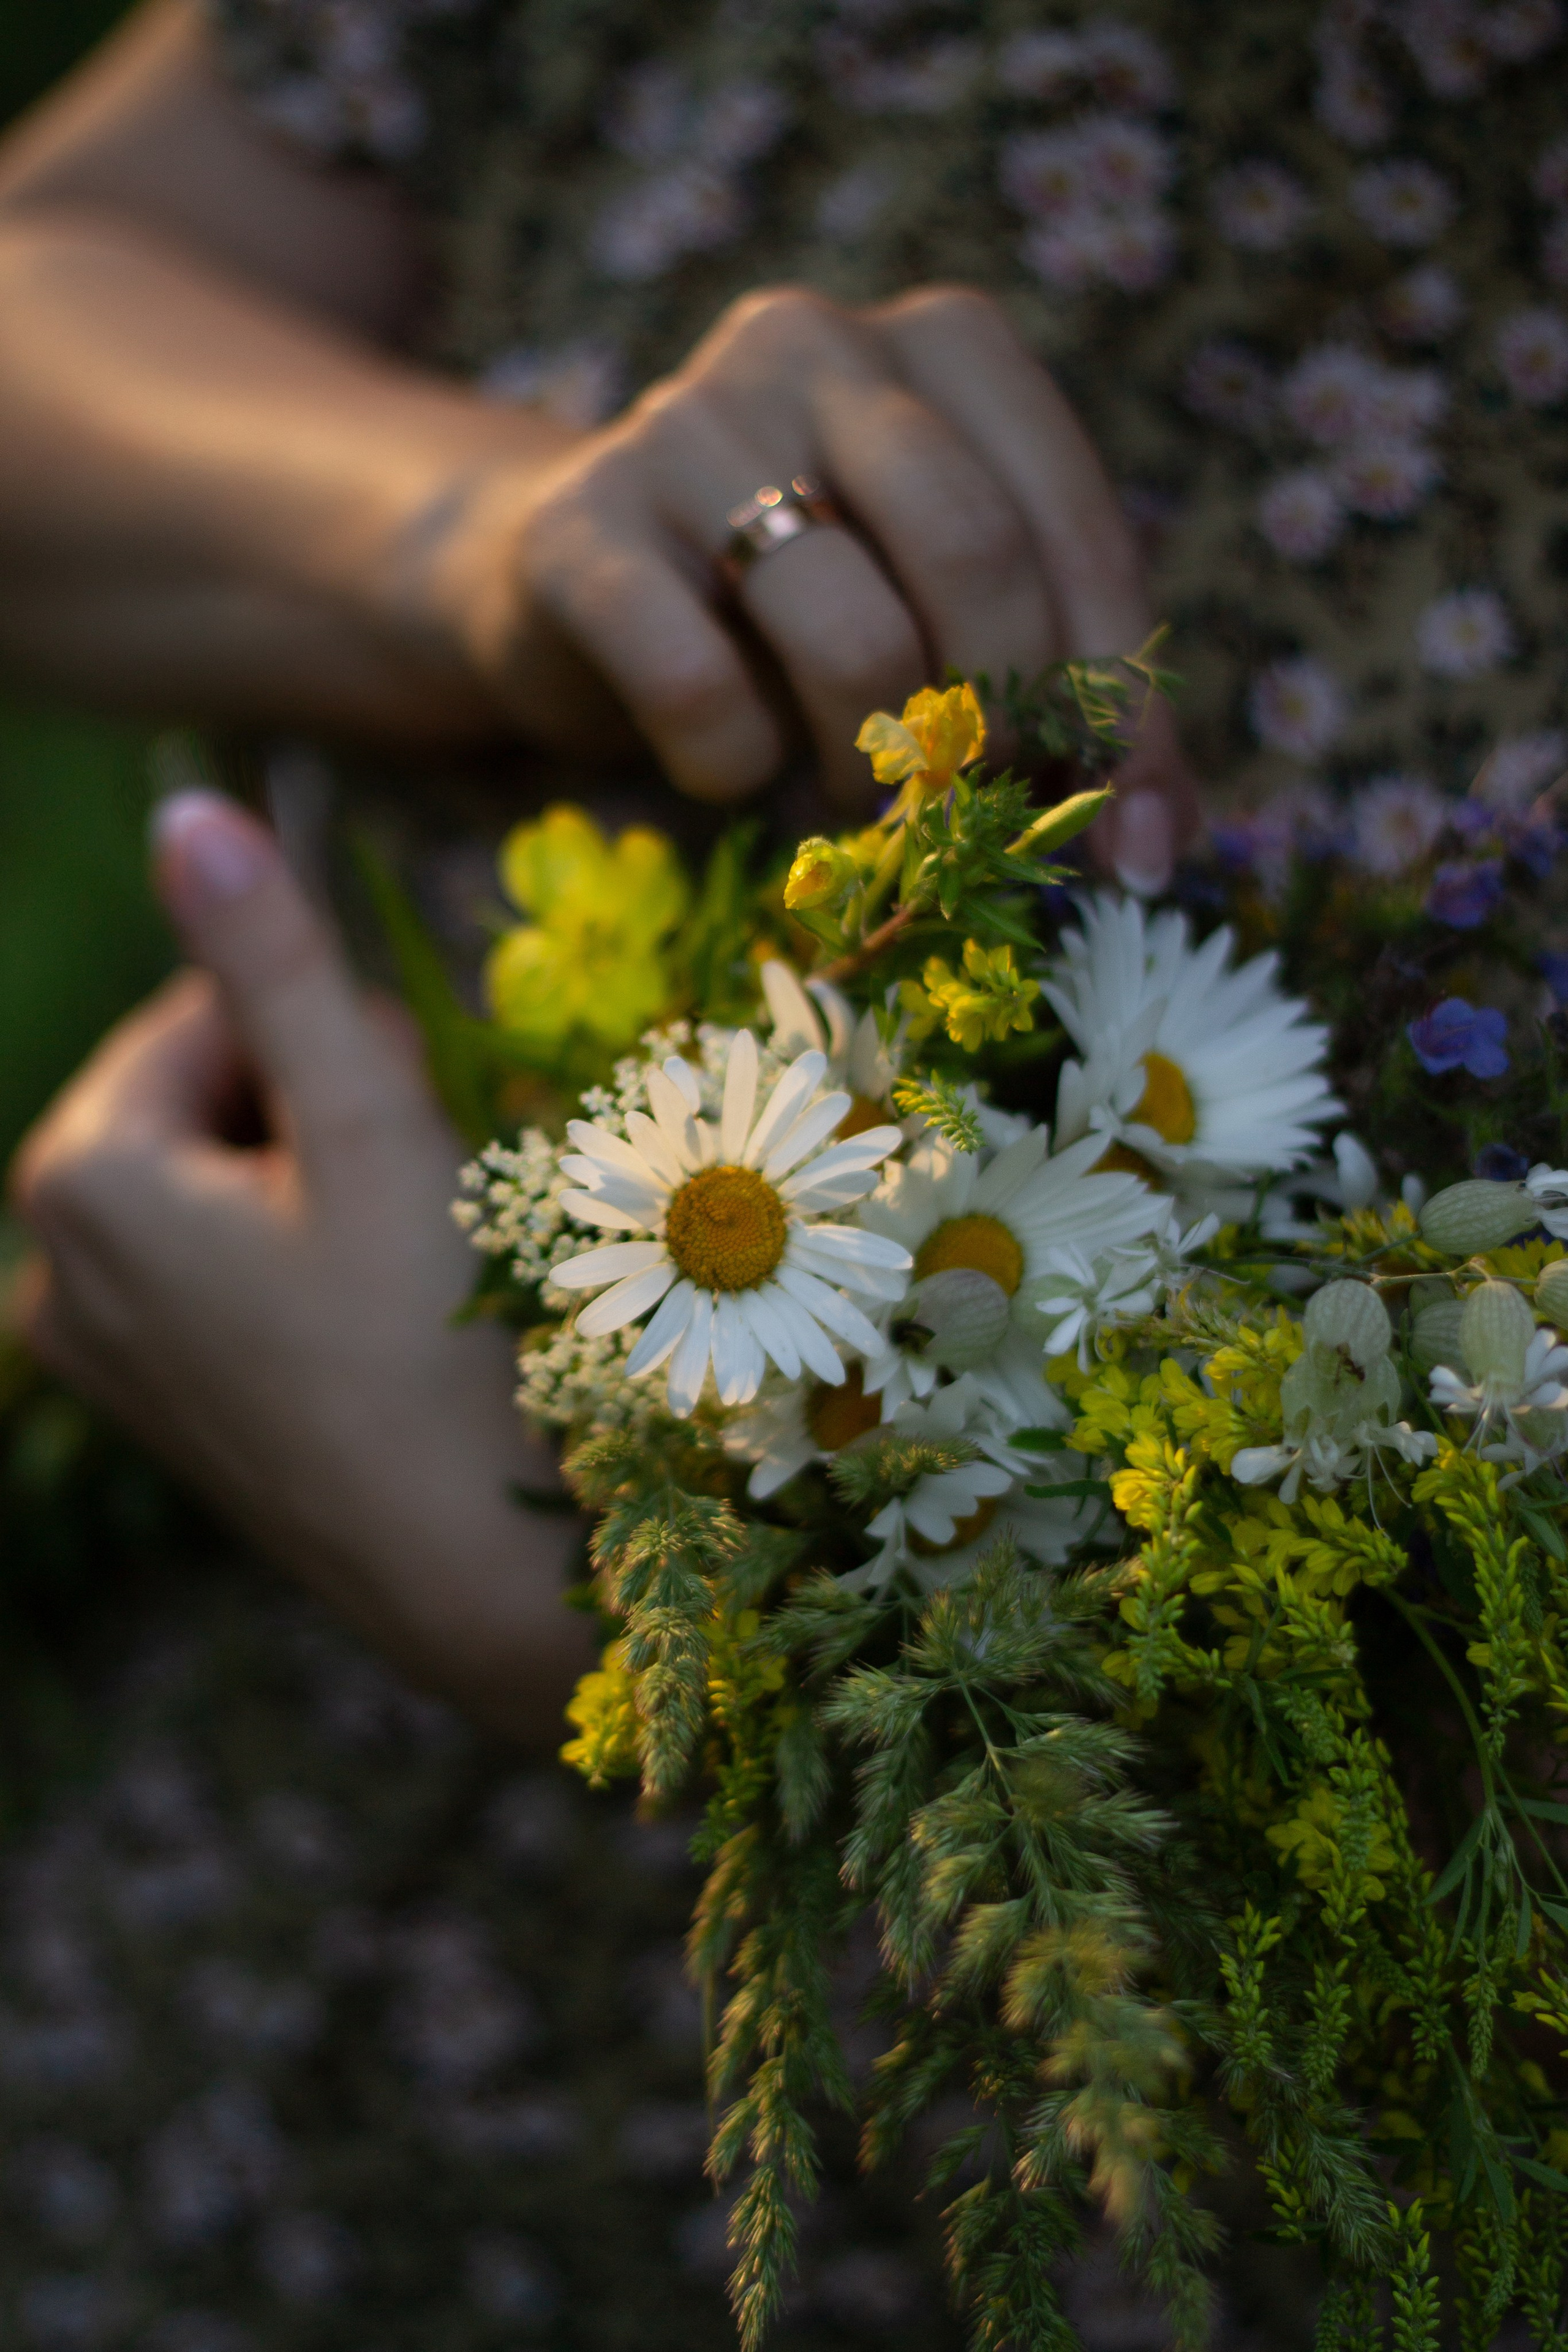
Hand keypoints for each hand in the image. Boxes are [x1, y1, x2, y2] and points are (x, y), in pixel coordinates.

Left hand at [8, 792, 591, 1739]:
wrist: (476, 1584)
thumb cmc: (435, 1342)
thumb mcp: (364, 1126)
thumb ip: (277, 962)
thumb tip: (188, 811)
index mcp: (82, 1175)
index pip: (215, 1010)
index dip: (336, 1046)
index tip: (410, 1138)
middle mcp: (56, 1268)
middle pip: (218, 1098)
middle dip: (327, 1119)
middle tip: (420, 1214)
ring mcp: (106, 1353)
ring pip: (235, 1185)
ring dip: (333, 1191)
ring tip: (410, 1277)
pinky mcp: (165, 1410)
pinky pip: (233, 1274)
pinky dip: (312, 1270)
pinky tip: (382, 1333)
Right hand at [430, 281, 1195, 861]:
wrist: (570, 584)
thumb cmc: (798, 609)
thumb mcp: (948, 620)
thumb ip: (1063, 697)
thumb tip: (1160, 848)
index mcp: (945, 345)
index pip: (1076, 528)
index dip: (1119, 705)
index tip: (1130, 845)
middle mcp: (819, 342)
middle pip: (977, 554)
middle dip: (1002, 724)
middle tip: (978, 814)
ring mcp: (688, 420)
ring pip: (851, 632)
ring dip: (874, 766)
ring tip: (855, 798)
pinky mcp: (578, 525)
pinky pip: (699, 688)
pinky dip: (735, 767)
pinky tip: (727, 764)